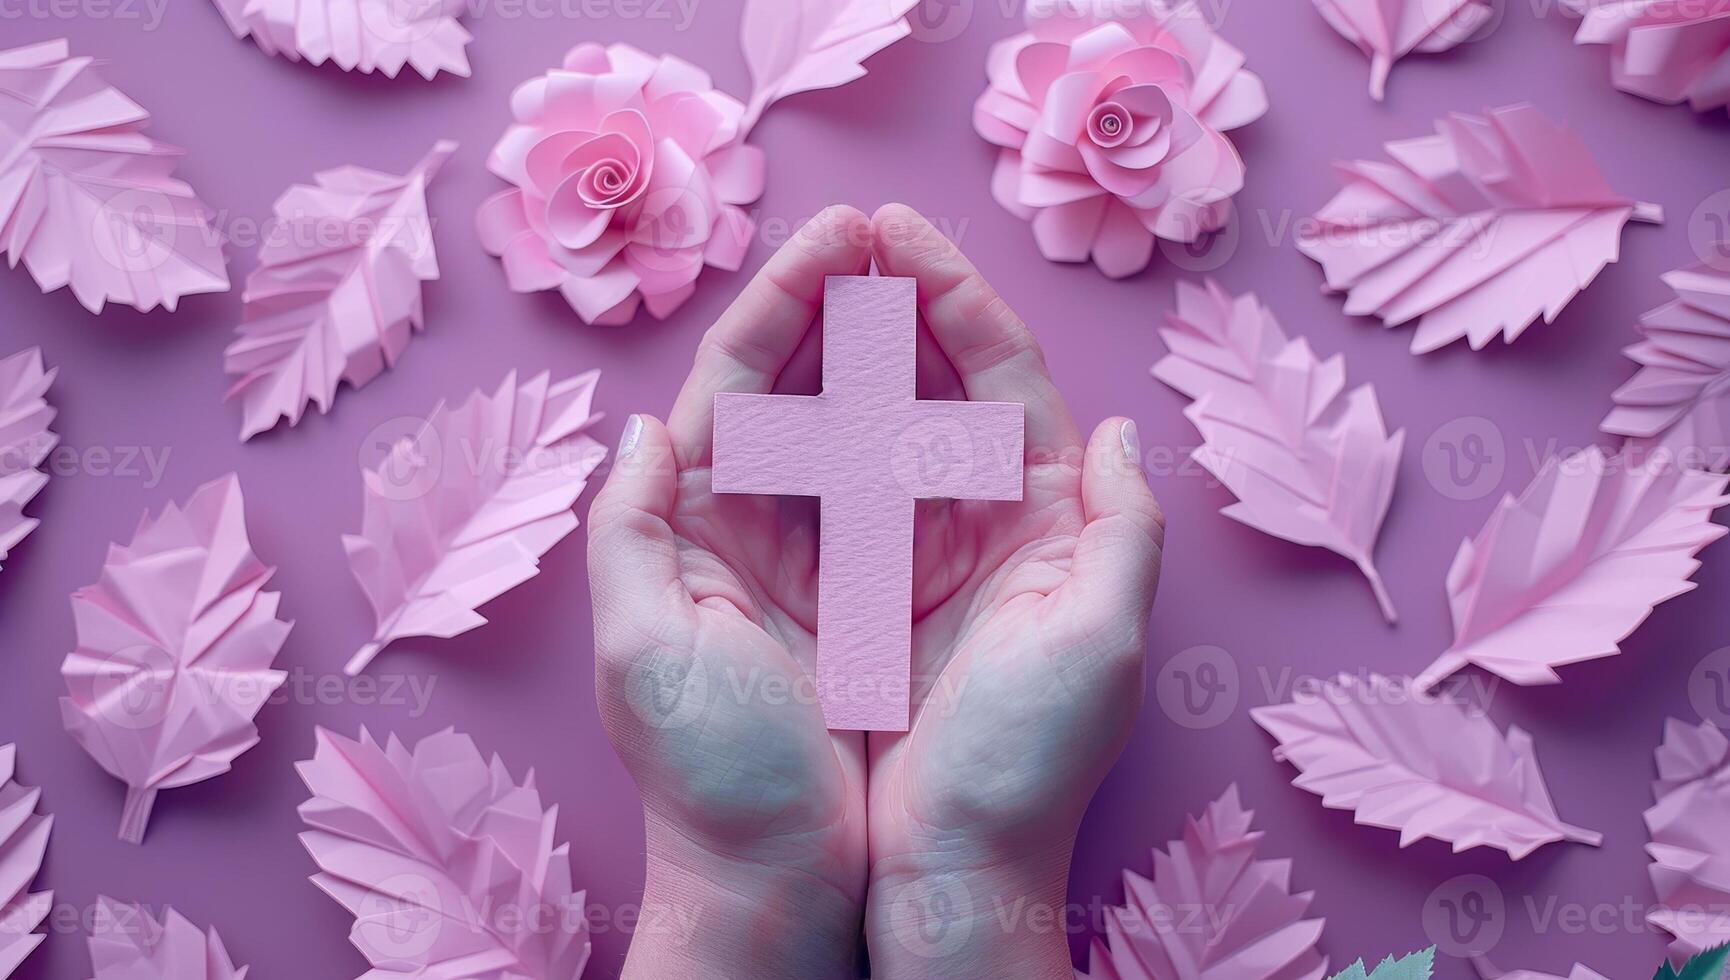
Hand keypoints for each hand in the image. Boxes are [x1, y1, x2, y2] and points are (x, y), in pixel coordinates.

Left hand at [587, 205, 873, 978]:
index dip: (784, 299)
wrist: (780, 883)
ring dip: (892, 352)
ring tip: (932, 283)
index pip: (736, 382)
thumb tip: (648, 423)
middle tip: (897, 235)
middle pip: (800, 386)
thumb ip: (629, 527)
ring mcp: (816, 559)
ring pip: (858, 425)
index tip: (841, 234)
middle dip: (844, 304)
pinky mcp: (874, 595)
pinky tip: (959, 386)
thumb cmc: (710, 777)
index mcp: (687, 526)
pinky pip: (906, 492)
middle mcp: (748, 529)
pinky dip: (929, 432)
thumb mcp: (642, 651)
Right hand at [862, 205, 1163, 979]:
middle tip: (839, 235)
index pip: (1005, 378)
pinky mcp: (868, 588)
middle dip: (896, 303)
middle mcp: (992, 520)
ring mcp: (925, 550)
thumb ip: (1125, 528)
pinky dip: (811, 428)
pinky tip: (778, 384)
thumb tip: (1117, 429)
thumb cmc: (1028, 759)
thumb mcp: (1102, 642)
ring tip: (806, 282)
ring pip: (883, 421)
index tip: (896, 233)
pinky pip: (836, 485)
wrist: (952, 864)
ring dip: (849, 349)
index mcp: (1053, 519)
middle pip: (942, 383)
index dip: (955, 297)